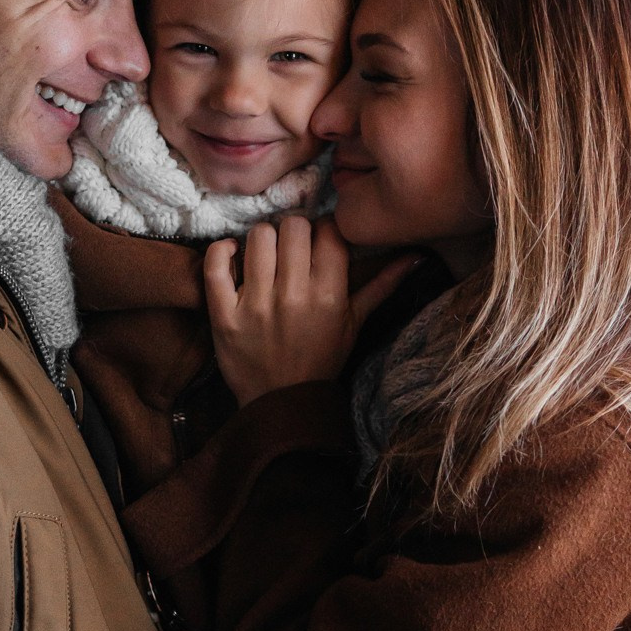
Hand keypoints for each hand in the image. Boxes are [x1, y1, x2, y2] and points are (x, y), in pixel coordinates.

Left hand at [205, 216, 416, 406]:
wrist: (283, 403)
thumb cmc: (322, 359)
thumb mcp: (355, 323)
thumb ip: (382, 285)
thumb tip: (415, 255)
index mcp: (329, 295)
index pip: (328, 231)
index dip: (324, 228)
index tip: (319, 239)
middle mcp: (293, 296)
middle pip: (292, 227)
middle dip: (294, 231)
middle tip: (292, 246)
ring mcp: (255, 305)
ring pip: (257, 237)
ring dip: (263, 239)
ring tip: (266, 255)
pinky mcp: (223, 315)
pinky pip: (215, 264)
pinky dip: (222, 250)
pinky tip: (234, 254)